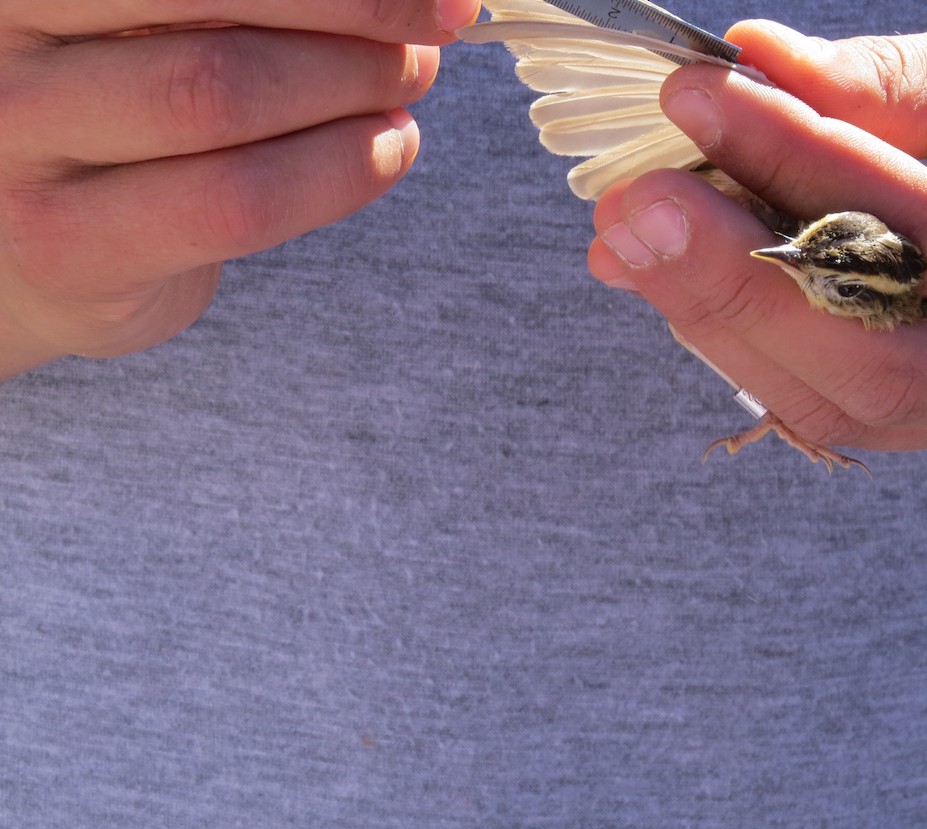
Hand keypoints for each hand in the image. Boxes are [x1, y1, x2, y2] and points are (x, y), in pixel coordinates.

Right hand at [0, 0, 477, 379]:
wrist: (42, 249)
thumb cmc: (131, 115)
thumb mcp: (172, 26)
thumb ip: (252, 4)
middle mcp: (7, 34)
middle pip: (213, 8)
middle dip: (354, 17)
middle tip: (428, 38)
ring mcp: (21, 139)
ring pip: (222, 96)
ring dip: (350, 89)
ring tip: (406, 90)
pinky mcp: (69, 243)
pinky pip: (236, 200)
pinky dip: (340, 170)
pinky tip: (388, 151)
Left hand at [588, 0, 926, 458]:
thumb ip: (888, 87)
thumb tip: (754, 74)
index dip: (801, 172)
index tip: (699, 102)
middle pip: (880, 364)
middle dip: (737, 283)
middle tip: (635, 205)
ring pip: (838, 400)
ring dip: (717, 317)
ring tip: (632, 235)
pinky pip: (828, 399)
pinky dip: (743, 336)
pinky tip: (676, 273)